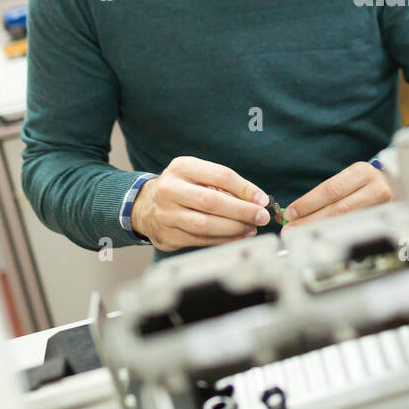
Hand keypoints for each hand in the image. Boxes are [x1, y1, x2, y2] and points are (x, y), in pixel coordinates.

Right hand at [131, 157, 271, 251]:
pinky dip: (223, 240)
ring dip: (234, 229)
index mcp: (182, 167)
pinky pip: (200, 240)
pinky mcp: (167, 235)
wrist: (146, 206)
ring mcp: (166, 214)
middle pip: (212, 202)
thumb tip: (257, 201)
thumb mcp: (198, 175)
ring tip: (251, 228)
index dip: (245, 189)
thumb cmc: (183, 188)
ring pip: (205, 225)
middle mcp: (170, 189)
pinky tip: (238, 237)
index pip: (220, 176)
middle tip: (261, 217)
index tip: (262, 200)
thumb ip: (225, 185)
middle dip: (242, 211)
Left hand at [284, 162, 391, 227]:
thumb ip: (327, 193)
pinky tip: (322, 237)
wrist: (394, 186)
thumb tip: (297, 212)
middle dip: (311, 220)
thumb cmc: (364, 184)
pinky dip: (335, 234)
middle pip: (338, 208)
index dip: (309, 202)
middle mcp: (375, 187)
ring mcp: (382, 206)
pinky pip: (355, 229)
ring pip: (347, 221)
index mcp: (361, 172)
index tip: (291, 213)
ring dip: (320, 228)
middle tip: (291, 229)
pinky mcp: (383, 220)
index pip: (330, 189)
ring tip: (302, 234)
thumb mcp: (349, 179)